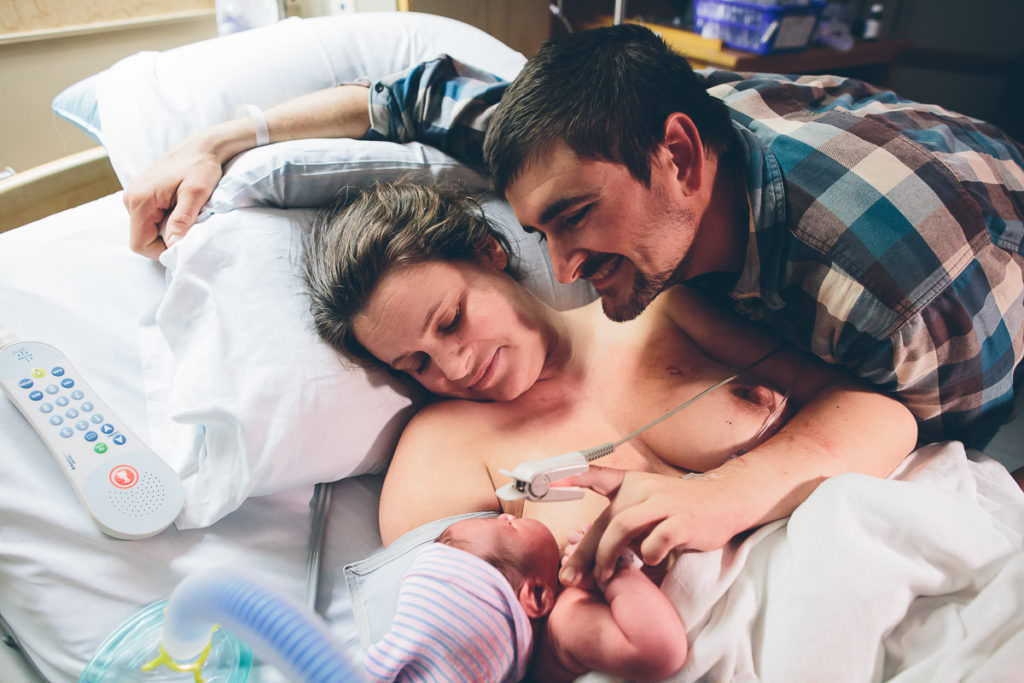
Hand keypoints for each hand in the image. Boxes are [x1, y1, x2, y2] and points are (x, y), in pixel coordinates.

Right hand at [122, 138, 226, 259]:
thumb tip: (172, 244)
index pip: (139, 244)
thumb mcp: (196, 194)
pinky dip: (164, 220)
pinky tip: (179, 209)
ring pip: (146, 229)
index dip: (161, 250)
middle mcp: (130, 198)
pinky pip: (149, 218)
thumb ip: (182, 219)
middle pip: (141, 238)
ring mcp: (134, 195)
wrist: (202, 147)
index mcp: (139, 200)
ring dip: (165, 230)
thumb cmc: (200, 166)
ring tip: (184, 215)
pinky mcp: (142, 193)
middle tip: (187, 228)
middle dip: (164, 239)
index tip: (182, 243)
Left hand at [557, 465, 740, 588]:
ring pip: (622, 527)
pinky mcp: (682, 520)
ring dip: (608, 556)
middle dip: (585, 552)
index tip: (548, 482)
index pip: (598, 476)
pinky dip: (647, 554)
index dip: (572, 477)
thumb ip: (622, 521)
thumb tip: (592, 556)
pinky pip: (656, 540)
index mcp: (631, 484)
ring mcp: (663, 503)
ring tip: (604, 577)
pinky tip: (649, 561)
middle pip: (605, 521)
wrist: (724, 500)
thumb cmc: (678, 509)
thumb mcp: (648, 503)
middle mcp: (644, 489)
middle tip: (571, 576)